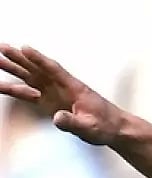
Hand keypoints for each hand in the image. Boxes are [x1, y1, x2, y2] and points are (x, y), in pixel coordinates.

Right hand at [0, 45, 123, 145]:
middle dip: (20, 59)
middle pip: (38, 70)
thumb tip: (57, 117)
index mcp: (74, 88)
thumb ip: (73, 122)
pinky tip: (4, 84)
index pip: (54, 70)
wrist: (115, 129)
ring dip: (15, 69)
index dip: (39, 59)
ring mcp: (56, 94)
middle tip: (2, 48)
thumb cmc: (106, 126)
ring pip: (31, 78)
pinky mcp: (51, 103)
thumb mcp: (90, 127)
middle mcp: (62, 87)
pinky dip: (17, 88)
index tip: (25, 48)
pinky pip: (30, 93)